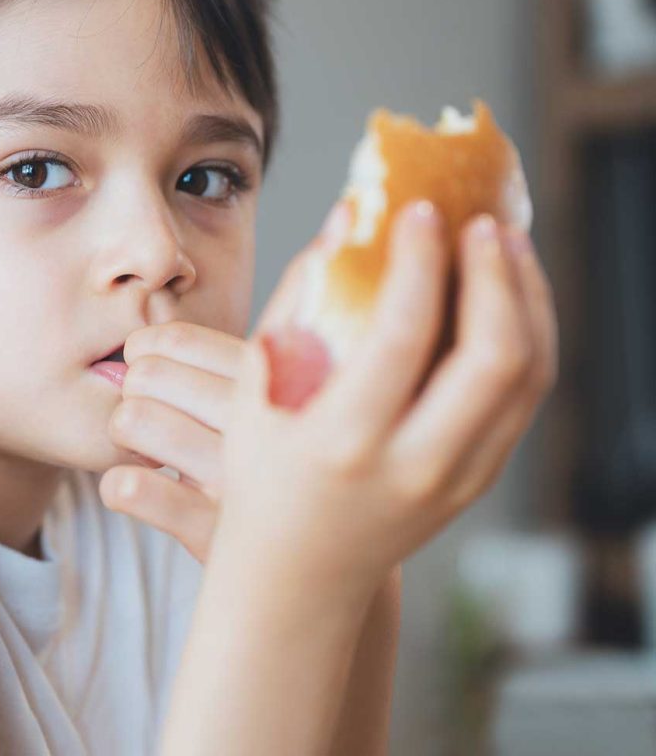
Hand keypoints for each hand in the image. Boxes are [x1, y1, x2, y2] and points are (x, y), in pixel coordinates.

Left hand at [97, 202, 356, 562]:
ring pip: (139, 423)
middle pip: (159, 376)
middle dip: (142, 376)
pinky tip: (127, 480)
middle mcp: (267, 427)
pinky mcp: (216, 537)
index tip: (148, 347)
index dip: (162, 341)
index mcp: (291, 381)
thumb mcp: (330, 390)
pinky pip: (140, 493)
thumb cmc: (330, 458)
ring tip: (136, 424)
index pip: (202, 342)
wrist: (350, 572)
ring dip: (129, 420)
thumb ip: (308, 321)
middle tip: (140, 383)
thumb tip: (331, 225)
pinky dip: (125, 486)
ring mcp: (240, 484)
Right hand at [213, 201, 557, 600]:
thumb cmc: (264, 475)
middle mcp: (414, 465)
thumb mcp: (256, 390)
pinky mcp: (479, 480)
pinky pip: (524, 399)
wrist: (297, 575)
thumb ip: (297, 301)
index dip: (419, 261)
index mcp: (345, 440)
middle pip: (494, 357)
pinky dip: (528, 336)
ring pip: (528, 377)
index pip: (405, 335)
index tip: (419, 210)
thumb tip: (343, 223)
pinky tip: (507, 296)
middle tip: (479, 221)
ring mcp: (457, 479)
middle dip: (496, 273)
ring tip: (504, 244)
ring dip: (526, 299)